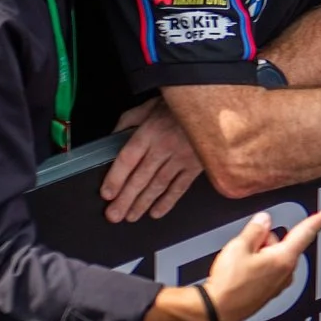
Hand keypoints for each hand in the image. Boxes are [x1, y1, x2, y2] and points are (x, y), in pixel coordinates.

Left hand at [101, 98, 203, 222]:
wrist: (213, 103)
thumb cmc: (179, 104)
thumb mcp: (148, 105)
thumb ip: (128, 121)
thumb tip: (112, 138)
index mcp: (150, 132)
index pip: (128, 159)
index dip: (116, 178)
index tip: (107, 194)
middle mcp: (164, 147)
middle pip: (141, 177)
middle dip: (126, 199)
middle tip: (114, 215)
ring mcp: (181, 158)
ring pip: (159, 185)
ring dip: (143, 203)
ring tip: (131, 216)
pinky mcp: (196, 165)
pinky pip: (180, 187)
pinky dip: (168, 201)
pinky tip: (156, 212)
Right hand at [199, 208, 320, 320]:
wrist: (216, 309)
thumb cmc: (228, 283)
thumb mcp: (239, 247)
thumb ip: (255, 230)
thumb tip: (265, 220)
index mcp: (284, 258)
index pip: (307, 232)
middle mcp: (287, 272)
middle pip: (283, 243)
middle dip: (266, 240)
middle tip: (246, 247)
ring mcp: (280, 283)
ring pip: (275, 256)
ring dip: (260, 254)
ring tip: (240, 263)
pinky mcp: (270, 291)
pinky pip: (269, 269)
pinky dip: (258, 266)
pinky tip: (242, 272)